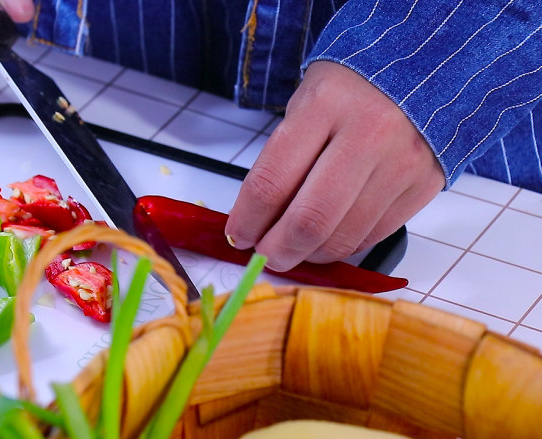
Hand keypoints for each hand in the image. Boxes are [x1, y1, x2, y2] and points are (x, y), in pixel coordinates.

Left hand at [225, 61, 444, 271]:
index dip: (247, 220)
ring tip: (293, 249)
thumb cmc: (351, 88)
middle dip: (277, 250)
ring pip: (343, 237)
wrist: (424, 67)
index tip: (238, 235)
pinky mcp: (424, 185)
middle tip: (265, 255)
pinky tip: (327, 238)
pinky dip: (342, 246)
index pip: (271, 182)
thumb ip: (281, 161)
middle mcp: (368, 134)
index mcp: (324, 106)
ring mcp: (401, 162)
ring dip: (309, 255)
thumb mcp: (305, 105)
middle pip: (310, 220)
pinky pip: (373, 236)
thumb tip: (256, 222)